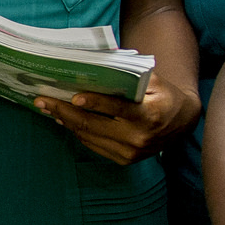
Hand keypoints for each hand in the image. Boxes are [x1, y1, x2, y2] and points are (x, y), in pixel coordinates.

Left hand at [34, 79, 199, 164]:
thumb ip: (128, 75)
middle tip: (42, 101)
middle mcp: (138, 137)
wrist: (181, 122)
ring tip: (47, 108)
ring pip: (89, 136)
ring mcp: (131, 152)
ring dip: (65, 121)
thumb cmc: (162, 94)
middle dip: (64, 112)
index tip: (74, 97)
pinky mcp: (124, 159)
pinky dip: (77, 131)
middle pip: (93, 125)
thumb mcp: (153, 80)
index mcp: (149, 114)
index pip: (117, 109)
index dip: (95, 103)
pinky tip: (64, 120)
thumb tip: (94, 65)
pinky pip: (94, 145)